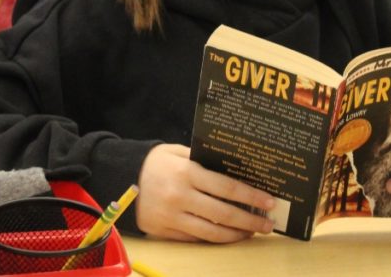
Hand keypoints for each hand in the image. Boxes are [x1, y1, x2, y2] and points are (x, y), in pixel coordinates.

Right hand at [136, 144, 275, 242]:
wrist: (121, 177)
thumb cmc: (155, 161)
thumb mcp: (179, 151)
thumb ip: (204, 160)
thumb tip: (235, 170)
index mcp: (187, 172)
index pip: (228, 188)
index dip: (252, 197)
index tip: (269, 201)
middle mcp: (180, 196)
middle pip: (224, 214)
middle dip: (250, 220)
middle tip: (268, 223)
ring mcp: (172, 217)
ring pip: (211, 232)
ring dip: (236, 235)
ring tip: (252, 233)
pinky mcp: (164, 231)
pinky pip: (195, 239)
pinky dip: (214, 239)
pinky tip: (228, 236)